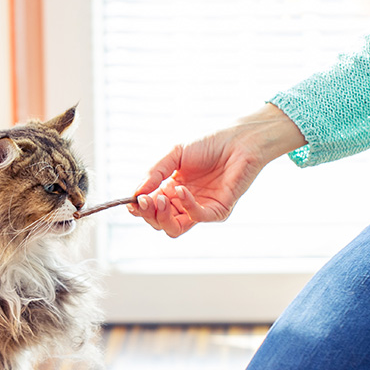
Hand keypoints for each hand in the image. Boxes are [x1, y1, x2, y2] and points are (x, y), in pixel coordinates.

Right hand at [129, 104, 305, 237]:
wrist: (239, 140)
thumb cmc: (209, 144)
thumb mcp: (174, 154)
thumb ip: (154, 173)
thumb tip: (134, 194)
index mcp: (171, 190)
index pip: (150, 209)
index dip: (139, 209)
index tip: (131, 202)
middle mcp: (184, 203)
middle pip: (159, 223)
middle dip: (148, 214)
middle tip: (145, 200)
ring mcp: (201, 209)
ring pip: (174, 229)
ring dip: (162, 217)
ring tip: (160, 199)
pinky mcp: (218, 211)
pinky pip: (197, 218)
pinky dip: (186, 206)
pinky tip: (182, 191)